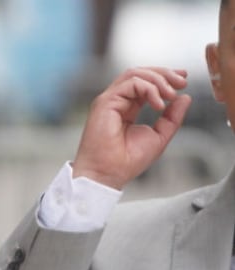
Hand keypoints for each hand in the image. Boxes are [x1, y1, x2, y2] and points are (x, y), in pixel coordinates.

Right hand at [71, 67, 190, 189]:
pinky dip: (149, 89)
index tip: (183, 82)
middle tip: (182, 83)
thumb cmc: (127, 162)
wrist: (108, 174)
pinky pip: (131, 83)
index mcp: (126, 108)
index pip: (145, 83)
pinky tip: (159, 104)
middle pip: (140, 73)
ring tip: (171, 94)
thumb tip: (185, 97)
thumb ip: (172, 117)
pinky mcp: (105, 102)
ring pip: (135, 74)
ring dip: (158, 79)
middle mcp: (116, 101)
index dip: (165, 77)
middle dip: (164, 74)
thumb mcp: (159, 136)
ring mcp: (109, 101)